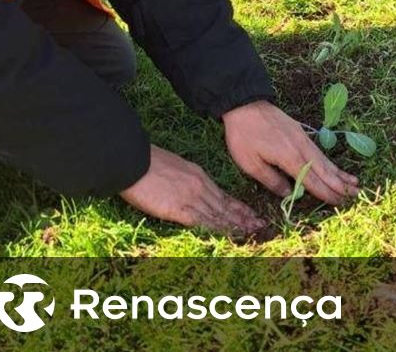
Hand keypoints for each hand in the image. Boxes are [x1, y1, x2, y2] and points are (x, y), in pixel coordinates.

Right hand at [120, 145, 265, 235]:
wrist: (134, 161)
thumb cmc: (150, 163)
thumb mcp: (178, 167)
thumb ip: (189, 179)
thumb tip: (193, 189)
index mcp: (200, 177)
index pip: (224, 195)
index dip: (240, 206)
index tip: (252, 213)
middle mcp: (200, 188)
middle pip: (226, 206)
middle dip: (244, 217)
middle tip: (260, 226)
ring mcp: (190, 198)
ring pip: (218, 215)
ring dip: (235, 225)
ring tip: (250, 232)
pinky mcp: (178, 209)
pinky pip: (201, 222)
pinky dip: (216, 230)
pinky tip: (226, 235)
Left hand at [223, 100, 359, 204]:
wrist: (246, 105)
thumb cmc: (244, 136)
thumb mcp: (250, 163)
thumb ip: (271, 180)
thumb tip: (289, 193)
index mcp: (289, 158)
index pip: (312, 180)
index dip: (325, 193)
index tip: (339, 203)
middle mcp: (302, 149)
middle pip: (325, 171)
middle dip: (340, 185)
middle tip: (356, 194)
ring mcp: (304, 140)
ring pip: (325, 161)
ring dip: (340, 173)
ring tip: (355, 182)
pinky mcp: (302, 134)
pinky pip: (320, 152)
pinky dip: (331, 162)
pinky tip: (335, 167)